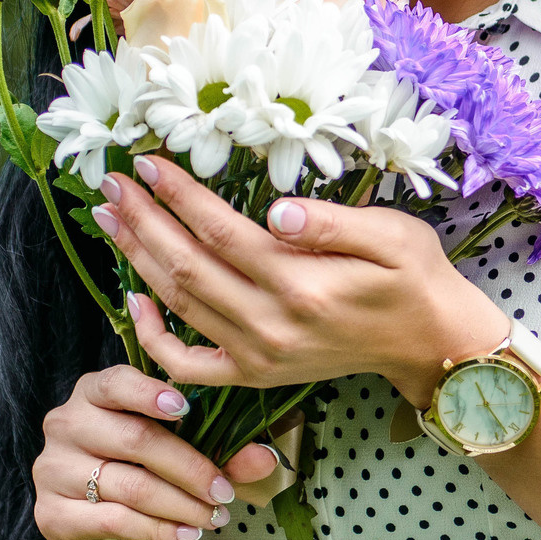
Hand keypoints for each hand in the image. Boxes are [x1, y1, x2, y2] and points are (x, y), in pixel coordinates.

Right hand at [33, 364, 281, 539]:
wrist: (90, 522)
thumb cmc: (138, 470)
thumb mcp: (178, 450)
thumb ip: (220, 450)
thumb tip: (263, 459)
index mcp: (93, 394)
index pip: (116, 383)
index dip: (150, 393)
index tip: (186, 408)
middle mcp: (66, 424)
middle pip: (134, 439)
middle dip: (189, 468)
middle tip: (224, 492)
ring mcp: (53, 469)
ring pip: (129, 484)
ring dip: (179, 505)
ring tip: (212, 518)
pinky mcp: (51, 513)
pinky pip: (112, 520)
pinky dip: (155, 530)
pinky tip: (184, 534)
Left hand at [93, 155, 505, 401]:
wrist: (430, 342)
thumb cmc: (414, 278)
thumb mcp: (393, 235)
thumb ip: (330, 221)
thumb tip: (275, 209)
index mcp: (302, 284)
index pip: (220, 232)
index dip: (178, 196)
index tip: (147, 164)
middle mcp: (272, 325)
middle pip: (187, 267)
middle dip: (143, 221)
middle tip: (111, 184)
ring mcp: (259, 355)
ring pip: (180, 305)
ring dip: (138, 260)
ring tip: (110, 219)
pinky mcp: (255, 375)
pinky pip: (189, 365)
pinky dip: (154, 337)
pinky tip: (136, 299)